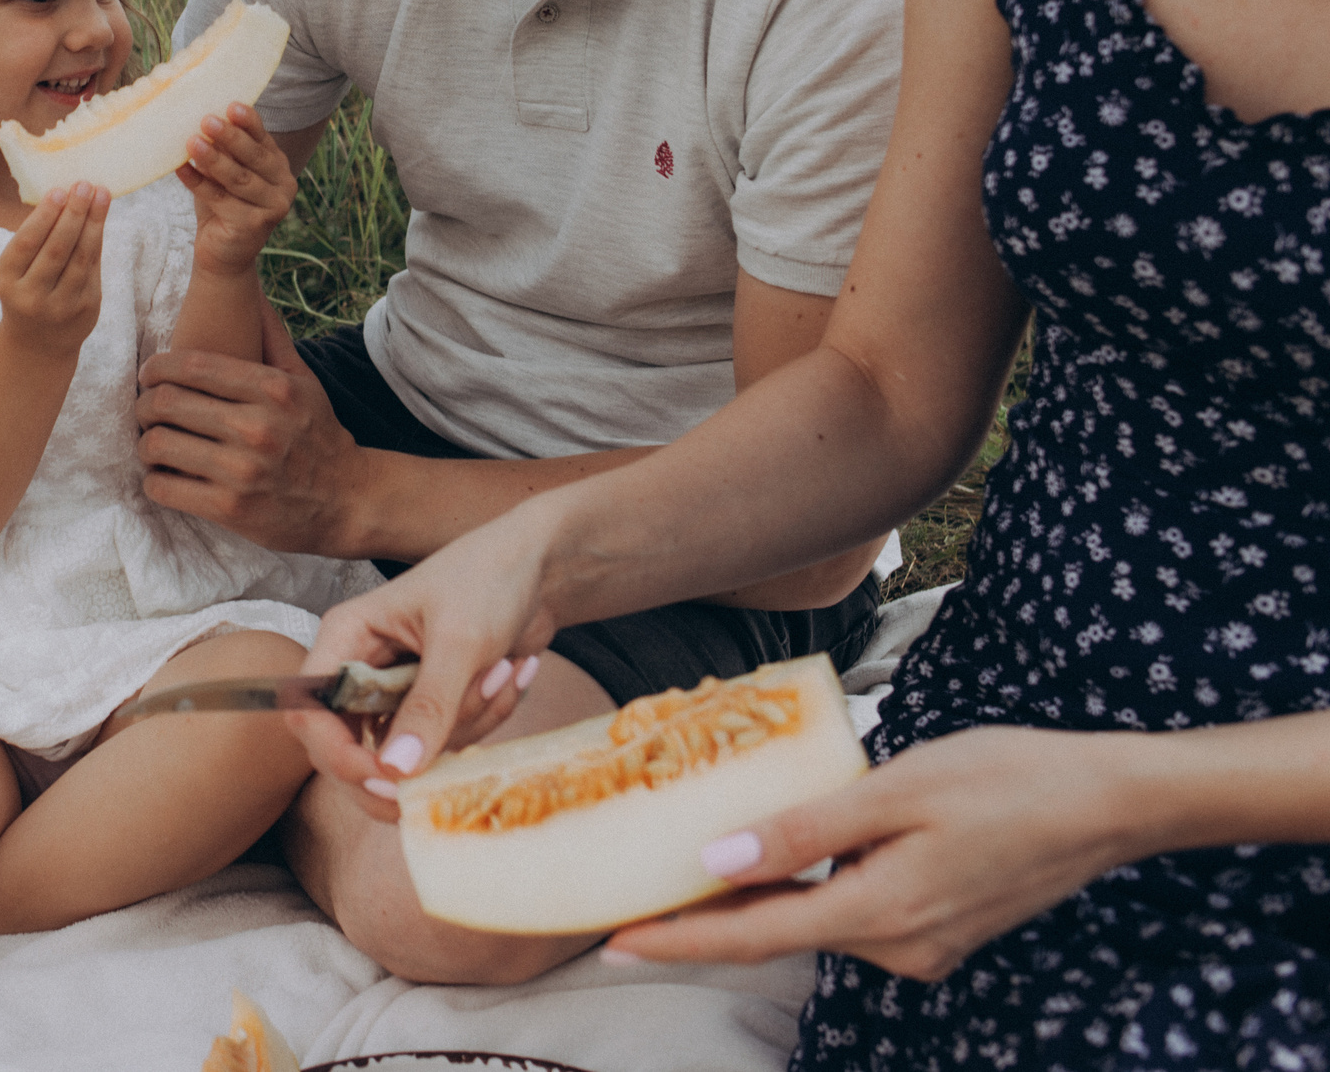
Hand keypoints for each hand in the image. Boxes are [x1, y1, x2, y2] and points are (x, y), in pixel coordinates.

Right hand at [0, 183, 108, 356]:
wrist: (38, 342)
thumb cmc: (26, 290)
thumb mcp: (17, 270)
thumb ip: (36, 239)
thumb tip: (64, 194)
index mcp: (7, 280)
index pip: (27, 243)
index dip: (44, 216)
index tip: (59, 190)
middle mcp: (31, 296)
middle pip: (57, 249)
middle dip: (73, 213)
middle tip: (84, 185)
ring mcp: (61, 305)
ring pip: (81, 257)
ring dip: (93, 222)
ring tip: (101, 194)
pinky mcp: (85, 309)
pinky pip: (94, 268)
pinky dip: (97, 239)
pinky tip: (100, 219)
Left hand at [135, 305, 362, 553]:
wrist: (349, 500)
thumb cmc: (319, 434)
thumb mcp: (304, 380)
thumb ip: (271, 336)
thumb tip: (250, 288)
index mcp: (271, 389)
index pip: (190, 365)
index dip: (156, 367)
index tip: (150, 375)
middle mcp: (257, 428)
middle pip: (166, 403)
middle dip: (144, 404)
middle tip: (146, 410)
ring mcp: (242, 472)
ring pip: (158, 445)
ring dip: (146, 444)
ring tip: (154, 444)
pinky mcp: (230, 510)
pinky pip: (163, 488)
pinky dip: (155, 481)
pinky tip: (166, 476)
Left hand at [177, 102, 296, 277]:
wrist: (222, 253)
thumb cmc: (222, 205)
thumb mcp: (225, 173)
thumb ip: (223, 150)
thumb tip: (204, 119)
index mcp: (278, 167)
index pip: (263, 139)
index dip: (249, 122)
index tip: (231, 105)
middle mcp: (283, 186)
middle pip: (254, 157)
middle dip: (230, 137)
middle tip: (206, 120)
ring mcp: (272, 208)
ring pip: (238, 179)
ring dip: (213, 159)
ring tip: (191, 142)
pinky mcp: (253, 226)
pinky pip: (220, 200)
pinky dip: (198, 183)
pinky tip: (181, 169)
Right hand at [282, 514, 561, 816]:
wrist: (539, 567)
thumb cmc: (488, 580)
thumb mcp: (460, 641)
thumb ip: (428, 705)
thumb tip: (395, 770)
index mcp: (346, 638)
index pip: (310, 712)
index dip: (337, 754)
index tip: (387, 779)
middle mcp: (361, 669)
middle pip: (346, 749)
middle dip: (404, 760)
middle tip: (439, 777)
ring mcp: (396, 691)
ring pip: (407, 752)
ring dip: (465, 725)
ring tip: (501, 672)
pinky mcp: (432, 706)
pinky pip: (444, 744)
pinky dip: (483, 721)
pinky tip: (507, 675)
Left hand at [603, 725, 1144, 981]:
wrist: (1109, 801)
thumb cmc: (1005, 777)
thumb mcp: (895, 789)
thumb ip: (804, 829)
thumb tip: (716, 859)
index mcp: (883, 914)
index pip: (754, 935)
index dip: (680, 939)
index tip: (615, 939)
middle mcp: (899, 947)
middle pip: (777, 931)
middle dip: (704, 916)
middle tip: (629, 896)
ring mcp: (922, 944)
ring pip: (813, 919)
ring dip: (755, 896)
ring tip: (685, 864)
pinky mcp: (936, 927)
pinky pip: (848, 910)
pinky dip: (804, 888)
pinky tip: (772, 855)